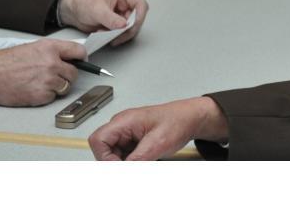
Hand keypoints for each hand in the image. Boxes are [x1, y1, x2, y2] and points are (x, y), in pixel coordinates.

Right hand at [0, 39, 83, 106]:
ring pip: (65, 87)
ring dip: (57, 87)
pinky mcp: (40, 96)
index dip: (81, 58)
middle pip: (74, 73)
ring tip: (41, 82)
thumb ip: (52, 51)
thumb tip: (68, 57)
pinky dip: (46, 96)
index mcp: (50, 48)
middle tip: (55, 76)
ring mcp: (47, 80)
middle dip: (67, 75)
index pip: (79, 51)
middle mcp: (52, 63)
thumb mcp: (33, 47)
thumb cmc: (5, 61)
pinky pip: (53, 97)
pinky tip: (33, 89)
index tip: (81, 62)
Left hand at [58, 0, 148, 45]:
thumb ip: (111, 18)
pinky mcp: (117, 23)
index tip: (130, 26)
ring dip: (119, 34)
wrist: (73, 10)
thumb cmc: (83, 2)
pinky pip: (121, 33)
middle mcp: (125, 4)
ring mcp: (121, 14)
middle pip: (137, 19)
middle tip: (117, 35)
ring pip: (130, 28)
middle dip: (127, 29)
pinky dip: (114, 36)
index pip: (141, 5)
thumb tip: (123, 25)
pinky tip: (104, 33)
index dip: (139, 17)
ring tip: (106, 33)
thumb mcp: (97, 9)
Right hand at [90, 96, 227, 159]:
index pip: (98, 140)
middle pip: (104, 150)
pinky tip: (146, 160)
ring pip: (114, 155)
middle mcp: (122, 125)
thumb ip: (136, 160)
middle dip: (116, 162)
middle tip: (135, 166)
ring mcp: (127, 133)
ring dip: (125, 163)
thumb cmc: (178, 121)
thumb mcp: (157, 144)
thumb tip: (121, 171)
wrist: (191, 118)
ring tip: (146, 160)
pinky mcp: (133, 140)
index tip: (120, 167)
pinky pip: (124, 156)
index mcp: (124, 120)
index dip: (104, 158)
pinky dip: (132, 162)